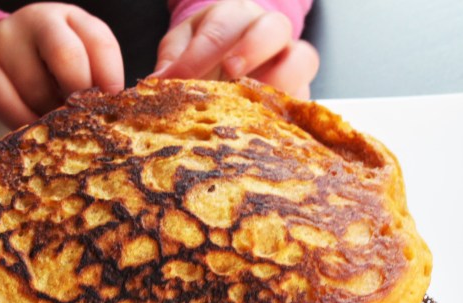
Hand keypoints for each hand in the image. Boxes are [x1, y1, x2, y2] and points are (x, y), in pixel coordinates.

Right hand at [0, 3, 123, 128]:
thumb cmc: (42, 67)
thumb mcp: (71, 61)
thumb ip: (92, 79)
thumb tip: (112, 117)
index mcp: (71, 19)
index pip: (100, 42)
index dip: (111, 78)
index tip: (113, 106)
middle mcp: (38, 21)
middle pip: (66, 56)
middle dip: (79, 95)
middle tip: (83, 120)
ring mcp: (5, 39)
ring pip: (36, 87)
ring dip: (50, 116)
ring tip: (57, 127)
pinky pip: (7, 103)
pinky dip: (24, 122)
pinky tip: (34, 130)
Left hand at [151, 0, 318, 98]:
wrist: (225, 68)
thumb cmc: (201, 55)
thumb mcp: (180, 50)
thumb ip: (172, 62)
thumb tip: (156, 84)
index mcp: (234, 15)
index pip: (221, 26)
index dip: (200, 52)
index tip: (177, 78)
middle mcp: (267, 32)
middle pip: (274, 28)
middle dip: (251, 49)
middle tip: (230, 72)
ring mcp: (289, 61)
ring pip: (302, 58)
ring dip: (281, 78)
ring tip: (256, 102)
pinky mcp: (299, 93)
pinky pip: (306, 100)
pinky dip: (291, 112)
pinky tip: (268, 127)